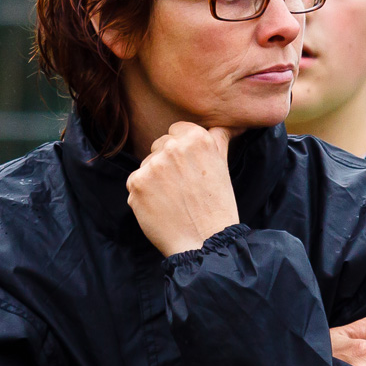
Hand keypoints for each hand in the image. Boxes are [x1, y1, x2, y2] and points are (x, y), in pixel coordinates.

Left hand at [127, 123, 239, 256]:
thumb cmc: (217, 206)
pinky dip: (143, 195)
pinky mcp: (136, 183)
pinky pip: (135, 183)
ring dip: (154, 179)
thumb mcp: (223, 166)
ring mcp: (152, 165)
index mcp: (196, 138)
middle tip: (182, 187)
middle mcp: (172, 147)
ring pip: (147, 164)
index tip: (188, 168)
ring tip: (173, 199)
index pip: (176, 130)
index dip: (182, 150)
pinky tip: (160, 208)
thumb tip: (230, 124)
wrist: (204, 242)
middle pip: (159, 145)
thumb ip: (218, 139)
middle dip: (167, 163)